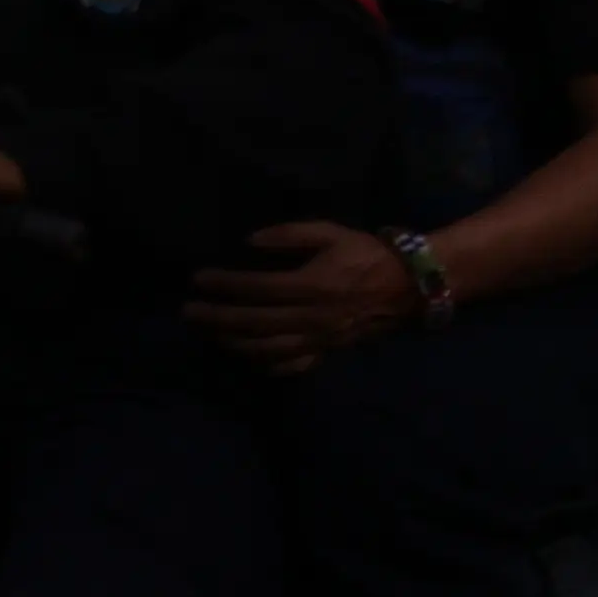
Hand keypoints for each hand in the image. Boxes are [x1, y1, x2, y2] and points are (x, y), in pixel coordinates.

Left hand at [188, 220, 428, 372]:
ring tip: (208, 333)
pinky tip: (244, 357)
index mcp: (313, 284)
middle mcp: (314, 316)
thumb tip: (250, 241)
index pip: (258, 288)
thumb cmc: (365, 253)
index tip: (197, 279)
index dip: (225, 284)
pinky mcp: (330, 351)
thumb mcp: (329, 232)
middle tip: (188, 312)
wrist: (409, 285)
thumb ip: (289, 234)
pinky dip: (266, 364)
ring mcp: (322, 339)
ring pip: (270, 349)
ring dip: (234, 343)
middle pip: (256, 322)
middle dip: (218, 318)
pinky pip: (294, 365)